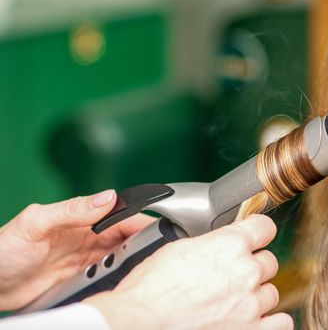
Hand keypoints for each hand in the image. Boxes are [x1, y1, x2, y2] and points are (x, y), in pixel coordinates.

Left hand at [0, 190, 154, 309]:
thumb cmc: (5, 249)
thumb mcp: (36, 223)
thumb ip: (72, 209)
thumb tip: (108, 197)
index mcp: (83, 217)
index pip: (122, 216)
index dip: (142, 221)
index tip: (160, 230)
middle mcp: (90, 237)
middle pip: (129, 238)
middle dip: (144, 244)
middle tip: (156, 255)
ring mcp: (88, 260)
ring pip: (123, 258)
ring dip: (133, 263)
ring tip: (143, 270)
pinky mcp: (84, 280)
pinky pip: (110, 277)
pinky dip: (121, 279)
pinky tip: (127, 282)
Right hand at [85, 214, 293, 329]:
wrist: (141, 323)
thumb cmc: (151, 290)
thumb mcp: (178, 248)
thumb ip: (210, 244)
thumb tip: (218, 244)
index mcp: (229, 245)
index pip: (264, 227)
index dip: (258, 231)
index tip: (256, 236)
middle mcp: (246, 272)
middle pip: (269, 262)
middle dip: (253, 267)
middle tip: (234, 275)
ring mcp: (250, 305)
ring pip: (271, 292)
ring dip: (257, 295)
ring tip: (237, 300)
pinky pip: (281, 323)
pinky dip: (270, 321)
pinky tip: (254, 319)